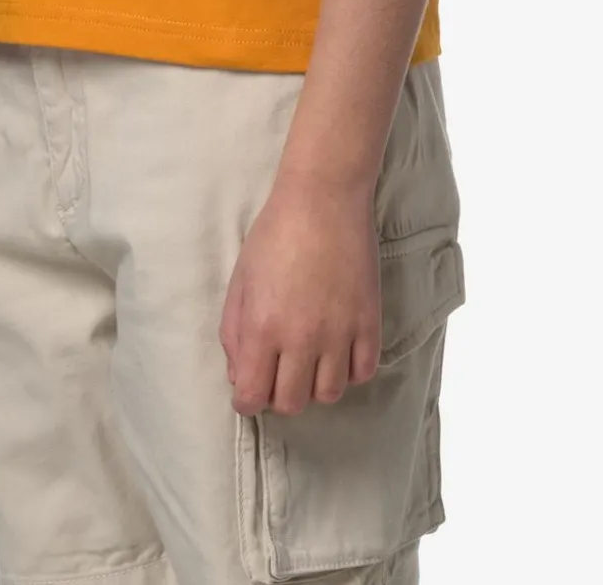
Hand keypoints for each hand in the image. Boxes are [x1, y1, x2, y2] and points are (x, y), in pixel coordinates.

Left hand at [219, 173, 379, 417]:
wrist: (323, 199)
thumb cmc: (274, 234)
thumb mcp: (240, 280)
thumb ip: (233, 332)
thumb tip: (239, 374)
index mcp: (262, 327)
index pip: (252, 398)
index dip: (247, 400)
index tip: (250, 390)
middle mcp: (301, 338)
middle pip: (291, 403)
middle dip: (278, 394)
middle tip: (278, 371)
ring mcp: (339, 332)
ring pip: (328, 394)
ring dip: (314, 385)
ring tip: (309, 360)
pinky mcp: (369, 321)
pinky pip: (362, 373)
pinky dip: (348, 370)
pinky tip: (338, 351)